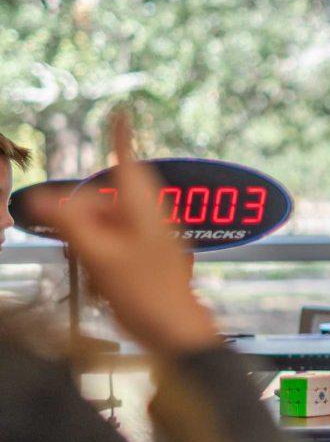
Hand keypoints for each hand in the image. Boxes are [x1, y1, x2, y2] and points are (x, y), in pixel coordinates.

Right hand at [33, 114, 220, 356]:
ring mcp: (153, 235)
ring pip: (109, 225)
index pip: (129, 161)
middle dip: (86, 219)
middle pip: (107, 200)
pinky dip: (103, 258)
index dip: (122, 137)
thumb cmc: (144, 292)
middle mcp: (152, 215)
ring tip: (98, 272)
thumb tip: (41, 198)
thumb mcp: (99, 255)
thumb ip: (69, 223)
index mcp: (144, 206)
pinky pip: (117, 246)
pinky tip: (106, 281)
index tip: (121, 113)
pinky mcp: (151, 254)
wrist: (176, 329)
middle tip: (80, 249)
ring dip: (93, 244)